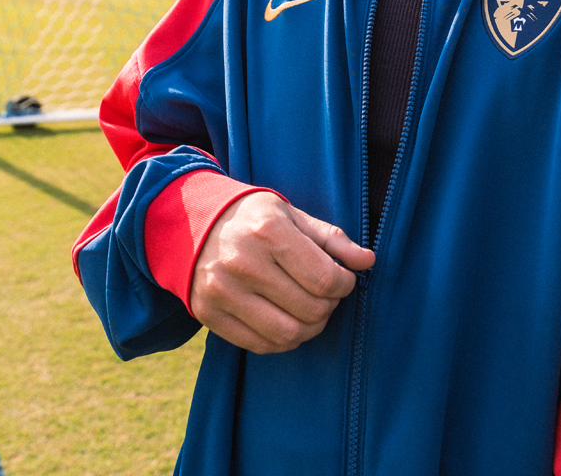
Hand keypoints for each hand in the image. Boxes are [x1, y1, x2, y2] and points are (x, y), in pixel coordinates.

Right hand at [190, 191, 374, 353]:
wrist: (191, 222)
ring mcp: (223, 292)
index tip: (344, 279)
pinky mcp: (209, 315)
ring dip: (310, 328)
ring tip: (312, 310)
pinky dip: (283, 340)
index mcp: (269, 232)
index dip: (345, 285)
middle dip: (330, 306)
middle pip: (309, 309)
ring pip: (287, 334)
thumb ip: (332, 240)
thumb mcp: (292, 214)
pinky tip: (287, 320)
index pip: (324, 279)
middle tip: (327, 294)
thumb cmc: (252, 216)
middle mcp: (243, 263)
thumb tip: (368, 261)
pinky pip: (260, 345)